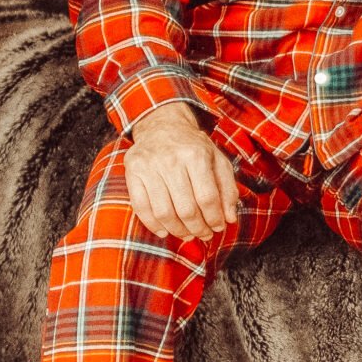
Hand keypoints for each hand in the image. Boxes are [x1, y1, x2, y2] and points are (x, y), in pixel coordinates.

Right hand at [123, 100, 240, 241]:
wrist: (162, 127)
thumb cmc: (194, 148)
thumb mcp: (218, 161)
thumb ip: (228, 189)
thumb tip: (229, 218)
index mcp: (196, 155)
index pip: (207, 198)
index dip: (214, 218)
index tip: (219, 227)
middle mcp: (171, 160)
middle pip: (186, 209)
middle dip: (198, 228)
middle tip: (204, 234)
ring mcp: (149, 166)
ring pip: (163, 212)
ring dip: (178, 230)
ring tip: (187, 234)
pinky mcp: (132, 172)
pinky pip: (141, 207)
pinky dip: (153, 225)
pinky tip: (165, 231)